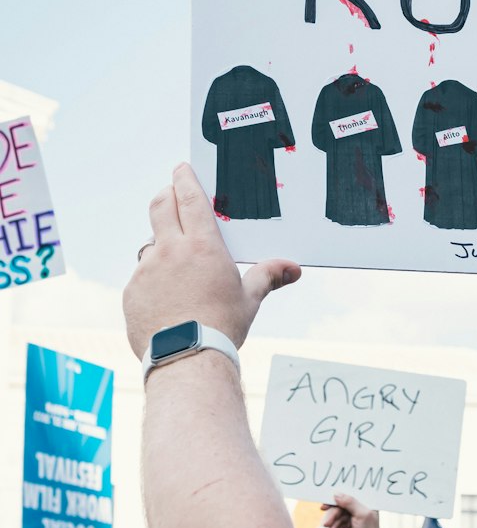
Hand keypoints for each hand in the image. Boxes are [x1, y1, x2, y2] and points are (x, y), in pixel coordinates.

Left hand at [123, 164, 301, 357]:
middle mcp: (171, 250)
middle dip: (166, 194)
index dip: (184, 179)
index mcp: (203, 246)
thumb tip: (292, 269)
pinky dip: (152, 279)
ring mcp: (147, 270)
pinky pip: (141, 276)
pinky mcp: (132, 291)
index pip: (189, 198)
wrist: (187, 358)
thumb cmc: (222, 327)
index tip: (181, 169)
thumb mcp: (249, 299)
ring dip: (161, 244)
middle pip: (160, 206)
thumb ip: (268, 276)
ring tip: (175, 263)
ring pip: (150, 244)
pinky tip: (166, 298)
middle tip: (171, 193)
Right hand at [321, 494, 384, 527]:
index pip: (348, 496)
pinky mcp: (348, 525)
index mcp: (365, 502)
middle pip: (340, 507)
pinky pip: (337, 524)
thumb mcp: (361, 515)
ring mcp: (353, 516)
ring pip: (337, 517)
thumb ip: (350, 503)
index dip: (335, 500)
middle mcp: (359, 508)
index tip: (325, 506)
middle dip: (332, 517)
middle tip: (326, 524)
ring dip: (333, 526)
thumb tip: (336, 494)